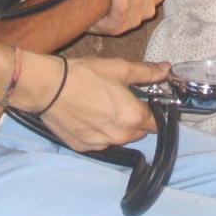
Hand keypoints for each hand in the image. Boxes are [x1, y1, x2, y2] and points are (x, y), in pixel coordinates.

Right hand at [41, 57, 169, 151]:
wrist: (49, 87)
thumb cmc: (86, 75)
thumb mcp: (120, 68)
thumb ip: (147, 72)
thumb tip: (167, 69)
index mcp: (133, 117)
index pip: (156, 122)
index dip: (155, 111)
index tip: (148, 102)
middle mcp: (120, 136)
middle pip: (138, 132)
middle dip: (135, 118)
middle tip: (122, 100)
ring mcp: (100, 144)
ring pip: (119, 138)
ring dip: (118, 126)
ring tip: (103, 106)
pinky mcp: (83, 147)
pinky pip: (100, 141)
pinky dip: (99, 131)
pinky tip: (89, 115)